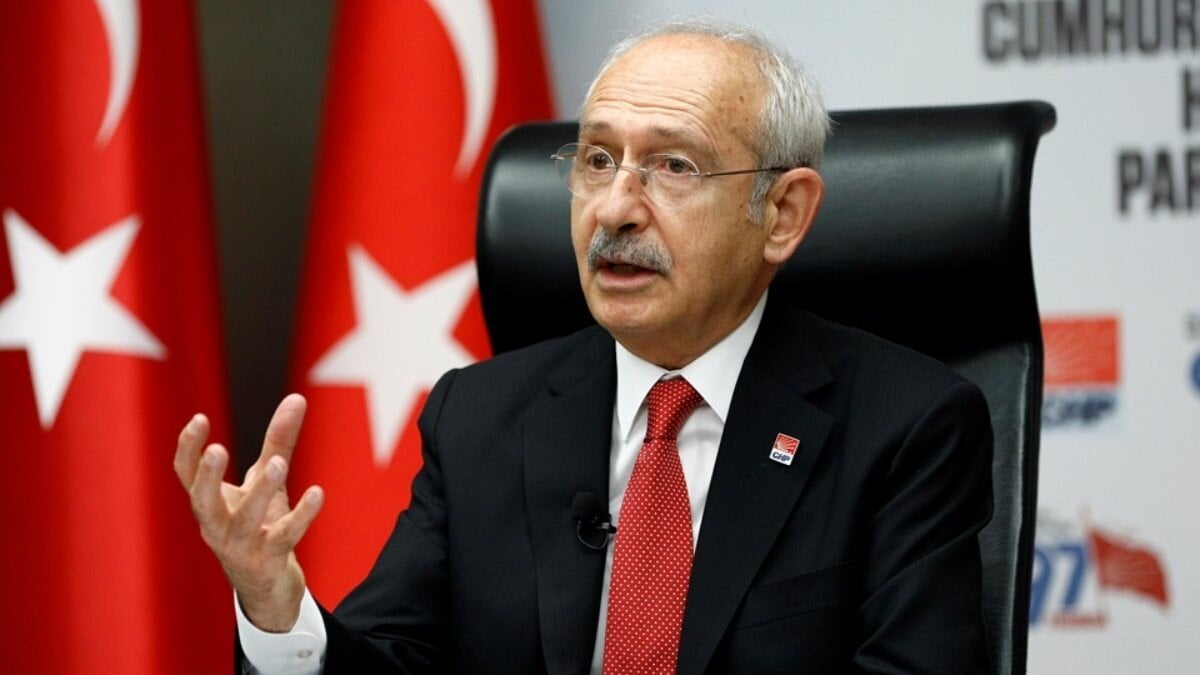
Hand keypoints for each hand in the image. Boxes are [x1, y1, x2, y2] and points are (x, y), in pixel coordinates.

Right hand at [174, 394, 323, 631]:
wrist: (267, 585)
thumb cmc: (260, 524)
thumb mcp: (266, 479)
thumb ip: (278, 440)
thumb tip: (298, 397)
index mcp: (208, 504)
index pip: (186, 475)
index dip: (188, 449)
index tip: (199, 418)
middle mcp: (216, 526)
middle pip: (203, 502)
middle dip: (208, 477)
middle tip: (217, 450)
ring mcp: (240, 547)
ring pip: (245, 520)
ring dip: (261, 491)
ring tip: (279, 463)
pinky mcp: (268, 561)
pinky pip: (285, 537)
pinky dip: (302, 516)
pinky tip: (318, 493)